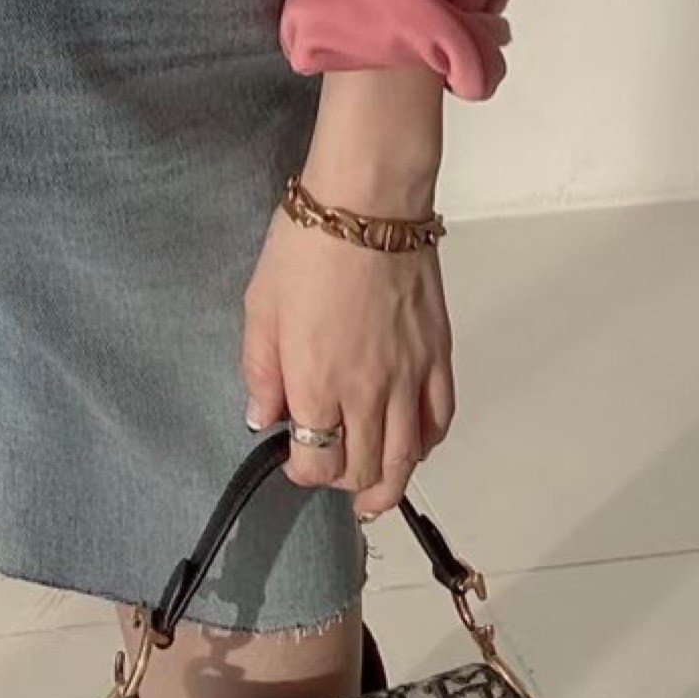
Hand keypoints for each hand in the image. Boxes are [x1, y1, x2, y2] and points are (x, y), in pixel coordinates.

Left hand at [239, 203, 455, 522]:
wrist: (369, 205)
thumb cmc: (310, 245)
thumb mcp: (260, 306)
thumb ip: (260, 369)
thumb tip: (262, 415)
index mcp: (316, 383)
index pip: (316, 463)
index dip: (303, 472)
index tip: (294, 459)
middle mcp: (366, 393)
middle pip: (364, 471)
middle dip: (344, 485)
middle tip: (333, 476)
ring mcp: (409, 378)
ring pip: (407, 460)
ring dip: (390, 484)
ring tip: (375, 492)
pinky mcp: (437, 357)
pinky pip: (439, 420)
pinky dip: (426, 444)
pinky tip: (413, 445)